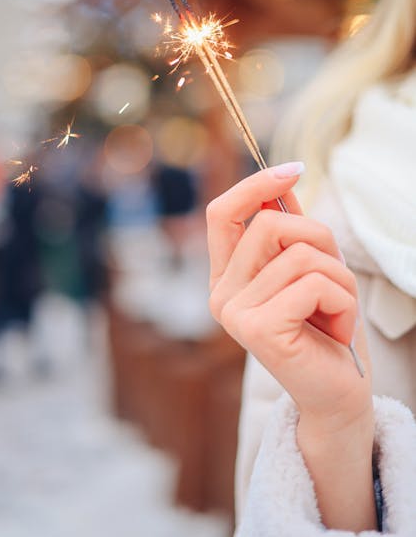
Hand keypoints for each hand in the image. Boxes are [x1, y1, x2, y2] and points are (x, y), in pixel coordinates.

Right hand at [206, 163, 371, 425]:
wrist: (338, 393)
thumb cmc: (325, 327)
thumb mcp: (310, 266)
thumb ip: (291, 228)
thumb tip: (283, 178)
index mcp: (227, 276)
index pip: (221, 213)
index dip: (255, 185)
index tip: (293, 170)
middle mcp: (221, 294)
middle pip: (270, 226)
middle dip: (321, 241)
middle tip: (335, 279)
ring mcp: (234, 313)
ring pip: (298, 254)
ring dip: (338, 278)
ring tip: (337, 310)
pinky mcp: (257, 329)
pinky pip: (312, 283)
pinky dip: (342, 300)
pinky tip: (337, 328)